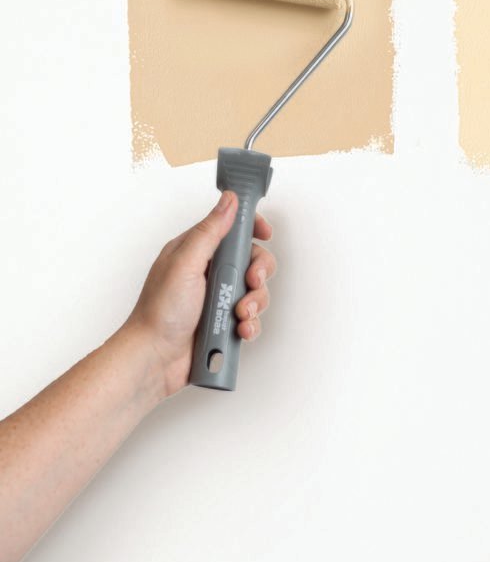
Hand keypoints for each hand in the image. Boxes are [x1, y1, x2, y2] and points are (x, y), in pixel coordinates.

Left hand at [125, 192, 275, 398]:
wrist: (153, 360)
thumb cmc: (158, 314)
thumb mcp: (184, 264)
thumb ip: (209, 232)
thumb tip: (228, 201)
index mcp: (195, 252)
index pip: (231, 229)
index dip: (252, 228)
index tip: (265, 233)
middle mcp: (208, 273)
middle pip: (250, 260)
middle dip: (258, 272)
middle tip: (251, 282)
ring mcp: (216, 299)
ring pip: (254, 291)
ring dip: (254, 303)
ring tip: (239, 314)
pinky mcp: (222, 322)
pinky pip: (250, 318)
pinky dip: (250, 324)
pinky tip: (239, 330)